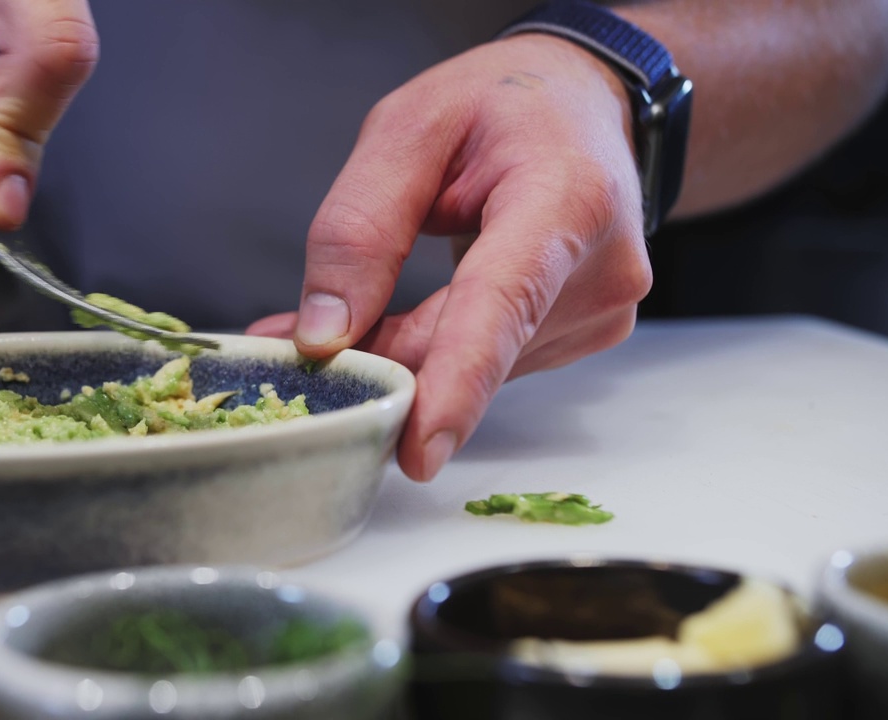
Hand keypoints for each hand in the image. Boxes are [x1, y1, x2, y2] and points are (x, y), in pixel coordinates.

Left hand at [248, 34, 651, 481]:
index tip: (418, 449)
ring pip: (476, 366)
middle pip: (471, 347)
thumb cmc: (502, 102)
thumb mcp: (409, 128)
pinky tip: (409, 317)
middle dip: (382, 361)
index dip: (458, 381)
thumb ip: (360, 228)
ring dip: (404, 354)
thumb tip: (323, 335)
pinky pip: (490, 362)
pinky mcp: (586, 335)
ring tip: (356, 308)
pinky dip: (437, 352)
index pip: (504, 303)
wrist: (590, 103)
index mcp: (566, 196)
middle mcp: (599, 268)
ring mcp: (601, 311)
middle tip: (286, 350)